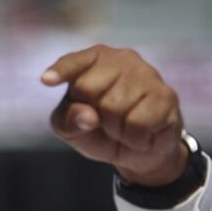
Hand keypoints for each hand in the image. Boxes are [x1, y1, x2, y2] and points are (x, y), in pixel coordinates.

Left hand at [42, 45, 188, 186]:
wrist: (138, 151)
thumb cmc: (98, 130)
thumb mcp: (71, 129)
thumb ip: (68, 120)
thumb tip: (88, 116)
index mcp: (92, 61)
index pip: (74, 62)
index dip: (61, 71)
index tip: (46, 80)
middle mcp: (121, 59)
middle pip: (88, 88)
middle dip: (92, 113)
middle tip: (104, 120)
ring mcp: (146, 74)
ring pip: (115, 107)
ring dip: (115, 129)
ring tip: (123, 127)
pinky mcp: (166, 95)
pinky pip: (138, 123)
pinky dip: (134, 138)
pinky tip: (141, 133)